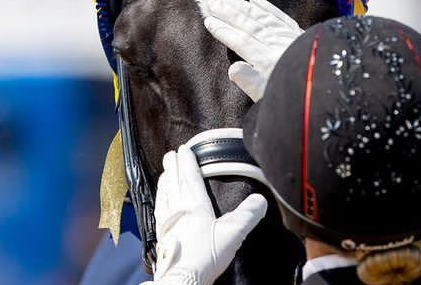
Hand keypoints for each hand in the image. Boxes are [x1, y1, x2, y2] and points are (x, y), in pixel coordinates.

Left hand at [150, 145, 267, 284]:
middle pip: (174, 182)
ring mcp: (167, 223)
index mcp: (194, 205)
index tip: (184, 149)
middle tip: (170, 154)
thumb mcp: (233, 233)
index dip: (187, 161)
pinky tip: (160, 204)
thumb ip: (248, 214)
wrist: (182, 279)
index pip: (189, 177)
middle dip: (173, 167)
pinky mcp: (163, 237)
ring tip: (164, 174)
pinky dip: (160, 201)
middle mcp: (178, 210)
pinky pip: (159, 211)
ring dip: (165, 182)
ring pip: (164, 196)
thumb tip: (260, 200)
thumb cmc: (205, 256)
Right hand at [204, 0, 303, 101]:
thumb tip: (233, 68)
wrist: (327, 89)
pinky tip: (255, 0)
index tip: (208, 21)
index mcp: (267, 60)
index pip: (241, 41)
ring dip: (243, 7)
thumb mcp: (268, 97)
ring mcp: (289, 37)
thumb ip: (250, 82)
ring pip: (262, 17)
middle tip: (211, 3)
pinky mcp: (300, 34)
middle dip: (228, 13)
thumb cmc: (294, 97)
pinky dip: (267, 7)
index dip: (224, 31)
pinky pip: (280, 17)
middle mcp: (277, 44)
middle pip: (249, 24)